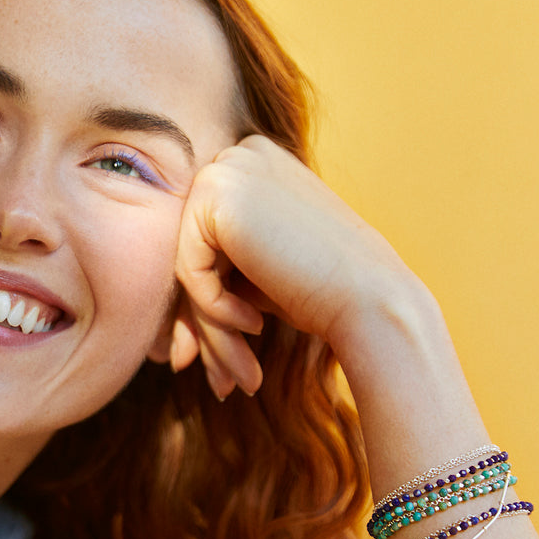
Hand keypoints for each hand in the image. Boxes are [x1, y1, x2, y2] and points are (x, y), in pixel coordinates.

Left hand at [172, 135, 411, 398]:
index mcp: (252, 166)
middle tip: (223, 383)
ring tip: (240, 373)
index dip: (207, 306)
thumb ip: (210, 291)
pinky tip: (254, 322)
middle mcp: (237, 156)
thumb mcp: (254, 286)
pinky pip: (188, 268)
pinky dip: (214, 307)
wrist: (371, 300)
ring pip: (186, 264)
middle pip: (192, 251)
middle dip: (204, 325)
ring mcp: (227, 168)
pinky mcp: (217, 194)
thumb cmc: (323, 296)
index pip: (203, 241)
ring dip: (210, 328)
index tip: (218, 361)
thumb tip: (167, 350)